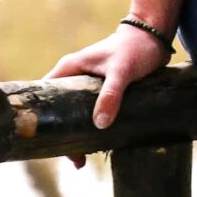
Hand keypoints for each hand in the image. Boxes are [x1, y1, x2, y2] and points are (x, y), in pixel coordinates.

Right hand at [45, 25, 170, 168]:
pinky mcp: (101, 91)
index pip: (43, 94)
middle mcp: (74, 76)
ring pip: (74, 114)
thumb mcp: (122, 71)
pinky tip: (97, 146)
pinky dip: (91, 129)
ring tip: (83, 161)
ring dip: (77, 135)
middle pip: (58, 110)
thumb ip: (111, 95)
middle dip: (62, 135)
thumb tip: (100, 123)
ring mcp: (87, 85)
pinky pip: (90, 113)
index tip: (45, 143)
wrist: (155, 35)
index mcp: (69, 68)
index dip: (41, 118)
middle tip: (73, 160)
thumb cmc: (135, 47)